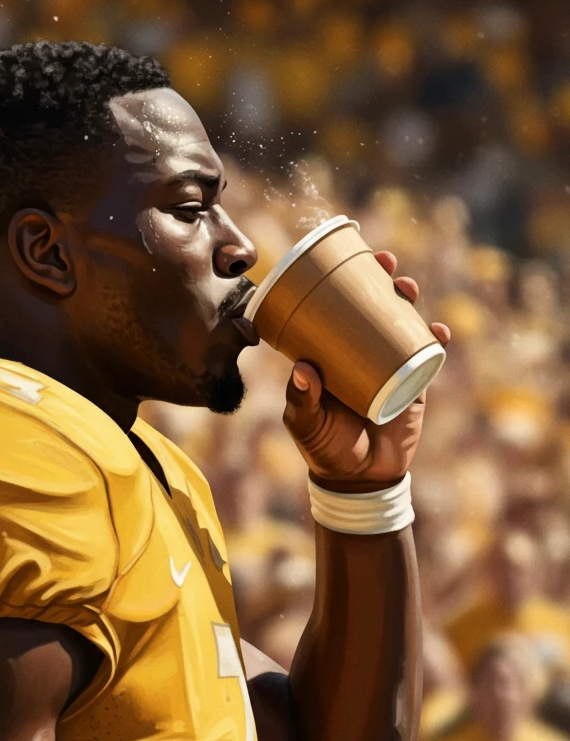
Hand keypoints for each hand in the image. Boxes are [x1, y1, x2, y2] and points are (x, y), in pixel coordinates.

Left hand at [283, 251, 450, 490]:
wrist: (359, 481)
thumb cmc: (325, 449)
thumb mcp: (306, 424)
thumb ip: (303, 401)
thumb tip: (302, 369)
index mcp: (331, 356)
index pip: (336, 311)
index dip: (342, 283)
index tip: (346, 260)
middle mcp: (360, 355)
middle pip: (374, 308)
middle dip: (382, 281)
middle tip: (385, 264)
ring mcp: (389, 367)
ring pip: (402, 324)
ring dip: (408, 302)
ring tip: (408, 288)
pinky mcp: (413, 385)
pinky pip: (427, 356)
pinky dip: (435, 342)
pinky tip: (439, 331)